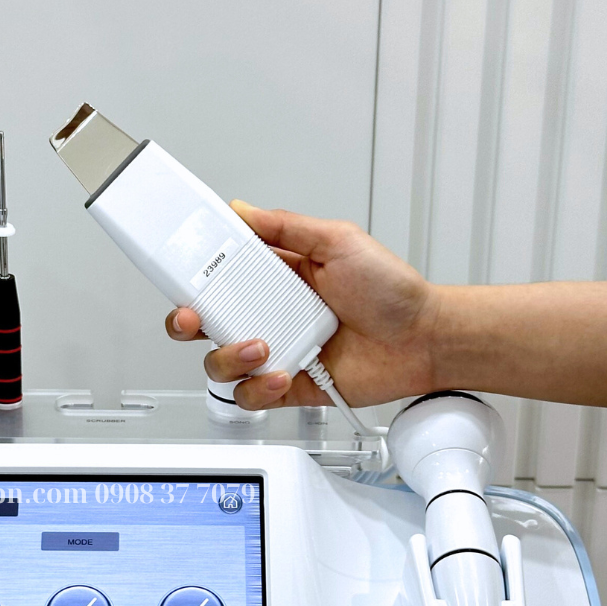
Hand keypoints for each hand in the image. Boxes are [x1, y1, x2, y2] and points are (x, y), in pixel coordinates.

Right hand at [165, 201, 441, 409]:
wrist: (422, 339)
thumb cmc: (391, 292)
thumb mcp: (338, 241)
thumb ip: (286, 226)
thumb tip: (242, 210)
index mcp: (276, 278)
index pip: (219, 277)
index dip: (194, 279)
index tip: (184, 277)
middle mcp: (270, 315)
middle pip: (207, 323)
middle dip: (187, 322)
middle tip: (194, 318)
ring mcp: (277, 352)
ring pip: (221, 362)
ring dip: (229, 357)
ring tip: (261, 346)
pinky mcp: (289, 386)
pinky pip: (252, 395)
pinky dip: (259, 388)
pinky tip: (282, 373)